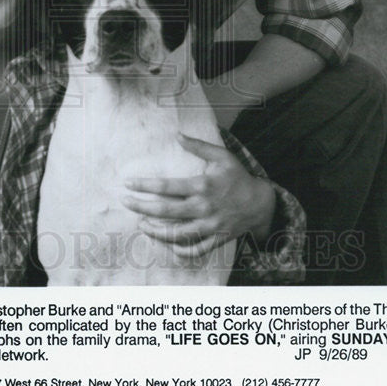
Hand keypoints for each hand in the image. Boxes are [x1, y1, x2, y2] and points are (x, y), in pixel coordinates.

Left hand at [122, 133, 275, 257]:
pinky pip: (195, 250)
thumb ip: (198, 146)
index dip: (144, 185)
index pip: (167, 187)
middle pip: (166, 211)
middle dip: (142, 207)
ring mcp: (209, 226)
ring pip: (177, 234)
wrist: (260, 203)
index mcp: (202, 185)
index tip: (128, 183)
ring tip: (142, 225)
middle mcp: (203, 207)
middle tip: (125, 203)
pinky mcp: (216, 239)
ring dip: (156, 231)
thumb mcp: (221, 156)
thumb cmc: (238, 177)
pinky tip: (168, 244)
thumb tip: (177, 135)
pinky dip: (180, 250)